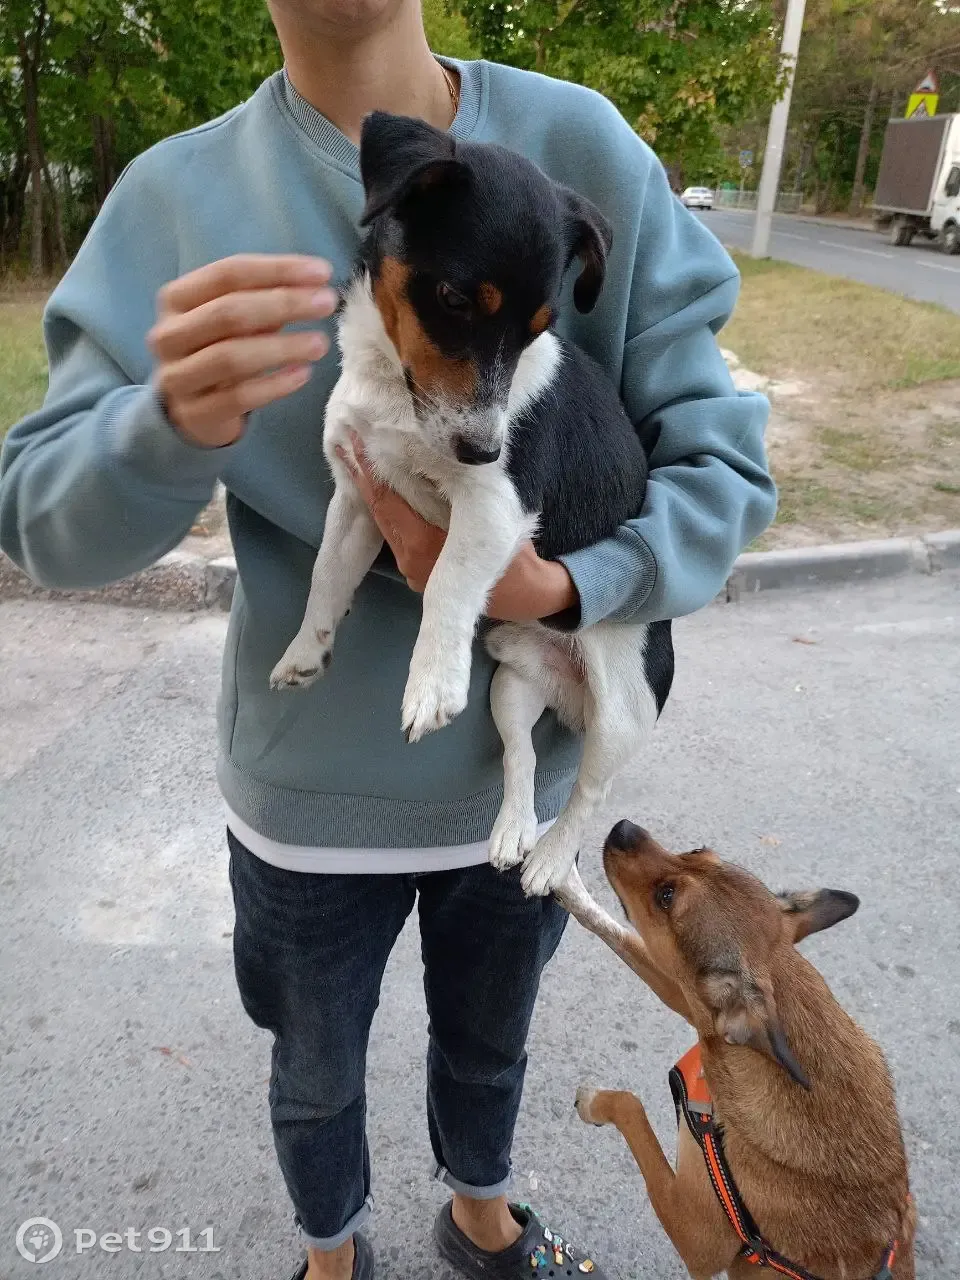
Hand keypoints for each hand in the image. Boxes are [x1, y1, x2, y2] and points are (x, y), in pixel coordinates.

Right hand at [147, 254, 337, 447]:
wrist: (188, 409)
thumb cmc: (218, 350)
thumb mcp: (234, 319)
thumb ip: (265, 300)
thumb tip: (315, 286)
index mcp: (177, 298)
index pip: (228, 274)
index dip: (277, 270)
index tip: (322, 272)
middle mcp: (169, 334)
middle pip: (228, 312)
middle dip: (283, 304)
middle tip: (327, 304)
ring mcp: (177, 376)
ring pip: (230, 357)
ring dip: (282, 347)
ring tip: (320, 344)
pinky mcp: (194, 413)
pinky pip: (237, 398)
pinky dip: (274, 386)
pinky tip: (302, 374)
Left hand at [340, 436, 578, 622]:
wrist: (525, 595)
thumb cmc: (513, 551)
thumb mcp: (487, 513)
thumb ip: (456, 488)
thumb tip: (427, 453)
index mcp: (421, 544)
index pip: (384, 500)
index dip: (366, 469)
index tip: (351, 438)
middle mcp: (408, 560)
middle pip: (378, 512)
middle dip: (363, 476)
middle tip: (346, 438)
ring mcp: (410, 571)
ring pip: (387, 525)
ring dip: (374, 494)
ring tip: (359, 458)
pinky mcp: (416, 574)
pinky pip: (398, 536)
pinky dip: (390, 512)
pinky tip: (387, 490)